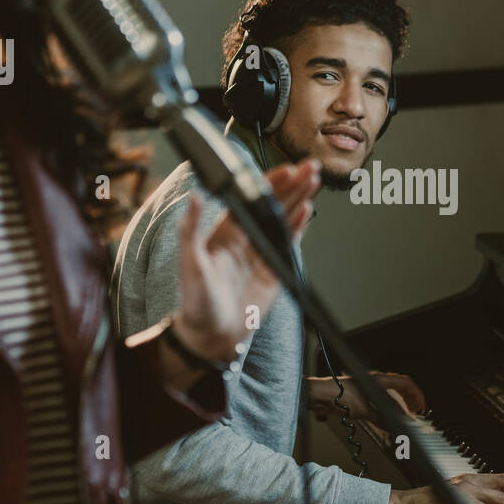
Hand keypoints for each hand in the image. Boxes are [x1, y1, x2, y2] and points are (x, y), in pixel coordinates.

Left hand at [171, 159, 319, 363]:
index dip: (270, 183)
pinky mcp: (273, 269)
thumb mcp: (189, 263)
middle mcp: (245, 237)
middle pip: (273, 204)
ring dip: (300, 200)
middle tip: (310, 168)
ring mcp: (261, 252)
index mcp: (225, 231)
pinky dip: (299, 227)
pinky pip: (288, 243)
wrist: (211, 336)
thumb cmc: (195, 301)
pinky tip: (307, 211)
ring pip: (284, 219)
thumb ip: (190, 229)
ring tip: (315, 181)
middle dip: (293, 185)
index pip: (251, 199)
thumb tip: (191, 198)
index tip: (286, 170)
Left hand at [308, 371, 425, 426]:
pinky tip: (386, 422)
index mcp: (377, 380)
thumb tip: (398, 425)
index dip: (416, 394)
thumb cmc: (335, 394)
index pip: (405, 383)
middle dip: (409, 401)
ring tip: (403, 420)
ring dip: (398, 409)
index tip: (421, 407)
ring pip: (389, 399)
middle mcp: (373, 383)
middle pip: (399, 390)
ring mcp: (367, 390)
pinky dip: (386, 413)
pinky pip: (378, 405)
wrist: (317, 396)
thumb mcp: (363, 410)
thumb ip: (382, 418)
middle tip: (416, 413)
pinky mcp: (360, 399)